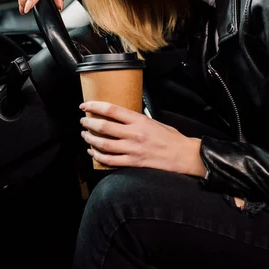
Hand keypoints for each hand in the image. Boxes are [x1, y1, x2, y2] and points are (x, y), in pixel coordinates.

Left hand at [79, 101, 206, 176]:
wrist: (184, 155)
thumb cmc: (171, 138)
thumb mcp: (154, 121)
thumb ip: (137, 120)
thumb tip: (121, 117)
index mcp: (139, 120)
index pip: (111, 110)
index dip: (95, 106)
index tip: (85, 106)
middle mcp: (134, 134)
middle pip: (103, 126)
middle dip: (89, 123)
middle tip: (83, 121)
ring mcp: (133, 149)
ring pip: (103, 144)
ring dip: (90, 139)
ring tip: (85, 135)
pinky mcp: (134, 163)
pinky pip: (110, 160)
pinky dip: (98, 156)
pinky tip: (93, 152)